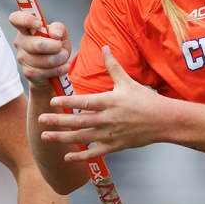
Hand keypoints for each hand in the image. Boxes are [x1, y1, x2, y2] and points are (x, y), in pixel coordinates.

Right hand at [8, 12, 71, 86]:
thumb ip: (59, 28)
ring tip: (63, 58)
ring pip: (45, 60)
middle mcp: (21, 42)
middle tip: (61, 47)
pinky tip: (61, 67)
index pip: (16, 19)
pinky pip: (47, 72)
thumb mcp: (61, 34)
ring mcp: (22, 58)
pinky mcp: (28, 73)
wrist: (56, 68)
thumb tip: (54, 34)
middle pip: (37, 45)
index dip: (26, 19)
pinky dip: (60, 69)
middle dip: (56, 47)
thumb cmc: (55, 48)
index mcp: (26, 29)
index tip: (40, 24)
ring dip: (60, 59)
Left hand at [40, 46, 170, 161]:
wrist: (164, 121)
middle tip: (40, 119)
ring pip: (82, 137)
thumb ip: (113, 65)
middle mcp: (108, 119)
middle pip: (78, 121)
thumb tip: (104, 47)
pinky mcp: (115, 146)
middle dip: (57, 121)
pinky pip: (95, 152)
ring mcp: (111, 134)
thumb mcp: (128, 81)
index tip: (52, 102)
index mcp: (110, 101)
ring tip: (45, 137)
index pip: (84, 102)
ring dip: (62, 138)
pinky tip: (66, 157)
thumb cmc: (146, 100)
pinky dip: (80, 156)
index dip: (67, 102)